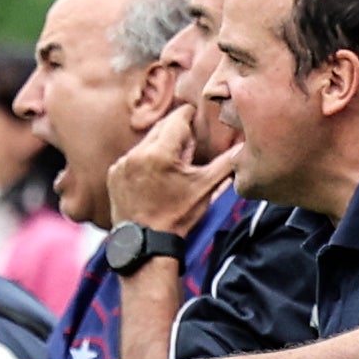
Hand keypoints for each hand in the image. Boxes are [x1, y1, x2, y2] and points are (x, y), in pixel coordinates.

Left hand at [104, 110, 234, 239]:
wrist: (147, 244)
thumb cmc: (178, 217)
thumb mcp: (206, 188)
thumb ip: (226, 164)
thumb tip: (244, 147)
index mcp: (160, 153)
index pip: (178, 117)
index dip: (191, 115)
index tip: (199, 117)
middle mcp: (137, 153)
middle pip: (161, 127)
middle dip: (177, 131)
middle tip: (190, 144)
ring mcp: (122, 164)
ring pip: (146, 142)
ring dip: (160, 147)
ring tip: (172, 166)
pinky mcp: (114, 174)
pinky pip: (132, 157)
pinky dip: (144, 160)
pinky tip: (154, 177)